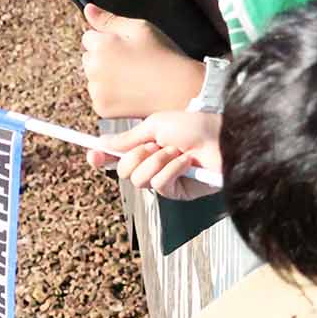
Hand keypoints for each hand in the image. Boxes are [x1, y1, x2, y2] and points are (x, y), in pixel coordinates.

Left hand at [80, 5, 205, 117]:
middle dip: (104, 57)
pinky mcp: (101, 108)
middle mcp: (93, 68)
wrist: (180, 89)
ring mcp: (96, 90)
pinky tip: (131, 91)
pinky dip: (110, 95)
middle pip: (88, 58)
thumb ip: (109, 19)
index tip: (126, 46)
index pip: (88, 37)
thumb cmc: (163, 55)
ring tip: (133, 77)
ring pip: (93, 78)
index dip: (108, 39)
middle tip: (132, 62)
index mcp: (101, 46)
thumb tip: (88, 9)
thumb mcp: (140, 28)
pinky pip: (99, 97)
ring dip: (105, 77)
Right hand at [87, 111, 223, 199]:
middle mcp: (154, 164)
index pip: (118, 157)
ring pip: (139, 179)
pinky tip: (187, 163)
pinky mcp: (178, 192)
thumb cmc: (196, 126)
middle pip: (123, 171)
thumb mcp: (156, 125)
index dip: (102, 157)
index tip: (93, 154)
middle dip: (136, 156)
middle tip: (154, 145)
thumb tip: (103, 142)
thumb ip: (129, 137)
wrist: (223, 138)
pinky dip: (171, 170)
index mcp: (148, 147)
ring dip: (156, 161)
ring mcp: (166, 180)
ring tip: (176, 151)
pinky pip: (158, 186)